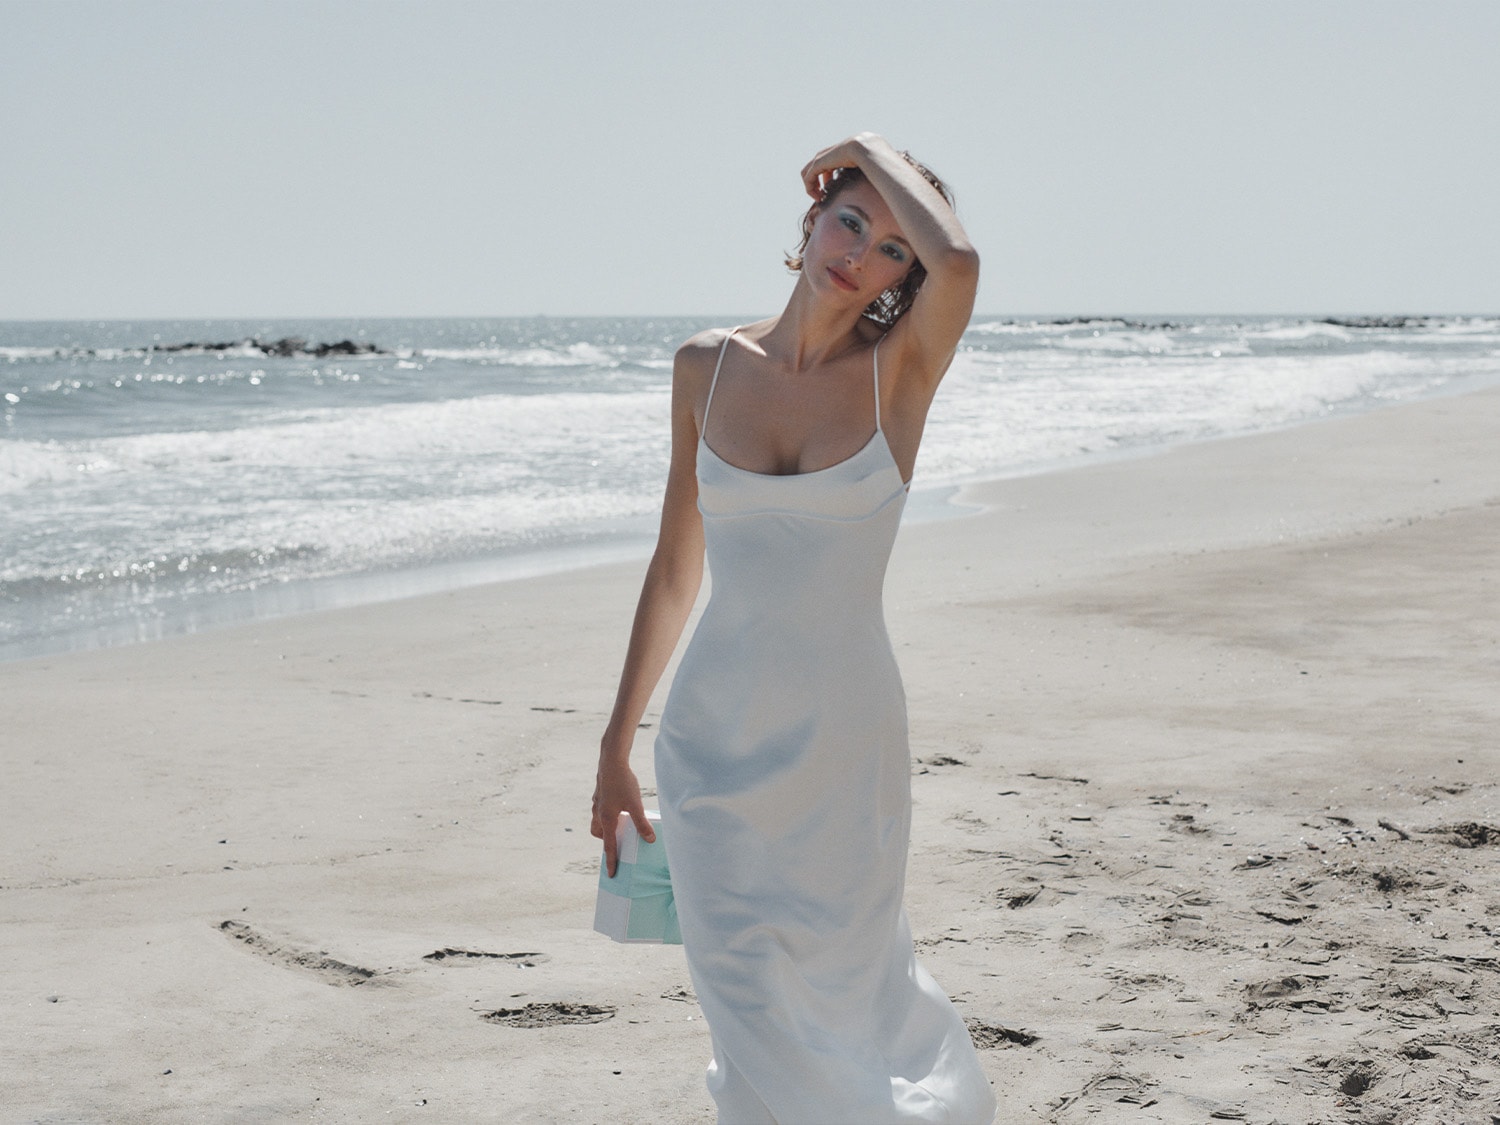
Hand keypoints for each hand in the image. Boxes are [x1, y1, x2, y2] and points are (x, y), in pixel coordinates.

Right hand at [590, 754, 655, 877]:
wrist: (611, 760)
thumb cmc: (622, 782)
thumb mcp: (635, 804)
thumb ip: (642, 823)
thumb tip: (650, 840)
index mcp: (606, 819)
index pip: (608, 846)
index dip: (611, 861)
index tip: (611, 874)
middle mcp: (598, 812)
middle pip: (599, 833)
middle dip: (606, 840)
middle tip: (618, 842)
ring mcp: (597, 802)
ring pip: (598, 821)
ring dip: (606, 826)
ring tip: (620, 824)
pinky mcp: (600, 793)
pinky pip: (600, 809)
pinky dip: (607, 813)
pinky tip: (619, 805)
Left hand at [799, 132, 893, 200]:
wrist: (872, 152)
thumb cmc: (881, 164)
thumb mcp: (878, 169)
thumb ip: (877, 173)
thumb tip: (891, 183)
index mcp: (849, 147)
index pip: (832, 160)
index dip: (829, 175)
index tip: (833, 189)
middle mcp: (836, 149)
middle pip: (820, 163)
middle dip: (819, 180)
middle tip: (822, 195)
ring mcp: (828, 153)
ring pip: (810, 169)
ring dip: (812, 185)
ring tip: (819, 198)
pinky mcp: (821, 160)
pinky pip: (809, 174)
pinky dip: (810, 186)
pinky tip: (818, 197)